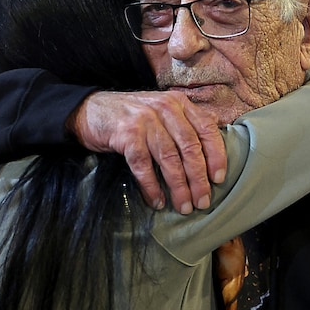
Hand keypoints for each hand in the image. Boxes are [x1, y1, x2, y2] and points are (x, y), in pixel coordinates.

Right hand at [68, 90, 225, 213]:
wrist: (90, 110)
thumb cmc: (132, 116)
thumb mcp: (162, 111)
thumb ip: (186, 123)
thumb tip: (213, 143)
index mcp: (179, 104)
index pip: (207, 129)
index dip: (216, 156)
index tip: (219, 179)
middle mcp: (165, 109)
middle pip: (190, 148)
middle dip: (198, 179)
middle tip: (203, 201)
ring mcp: (145, 121)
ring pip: (169, 158)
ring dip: (178, 187)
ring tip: (184, 206)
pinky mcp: (126, 134)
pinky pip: (143, 165)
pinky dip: (152, 186)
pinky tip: (158, 201)